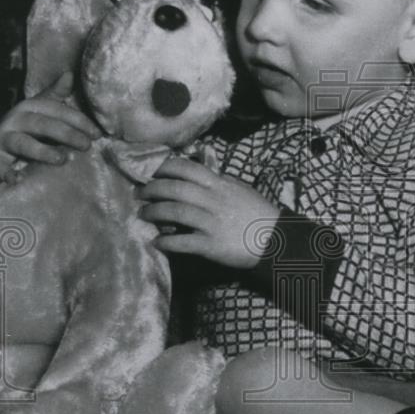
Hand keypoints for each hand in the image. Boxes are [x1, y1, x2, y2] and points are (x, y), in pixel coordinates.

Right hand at [0, 71, 100, 181]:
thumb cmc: (27, 124)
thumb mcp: (41, 108)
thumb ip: (56, 94)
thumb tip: (69, 74)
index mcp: (31, 107)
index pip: (57, 111)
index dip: (78, 121)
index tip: (96, 134)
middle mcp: (17, 119)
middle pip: (42, 124)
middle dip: (65, 134)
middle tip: (86, 146)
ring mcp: (3, 137)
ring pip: (23, 143)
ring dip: (41, 151)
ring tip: (60, 160)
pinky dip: (5, 172)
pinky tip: (15, 179)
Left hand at [137, 156, 280, 267]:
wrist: (275, 240)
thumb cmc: (258, 213)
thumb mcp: (240, 189)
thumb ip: (219, 180)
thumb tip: (202, 170)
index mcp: (219, 185)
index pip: (187, 169)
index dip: (165, 168)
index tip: (151, 171)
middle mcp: (212, 201)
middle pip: (175, 189)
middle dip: (152, 189)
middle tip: (139, 193)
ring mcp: (211, 223)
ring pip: (174, 213)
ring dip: (154, 212)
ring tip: (142, 214)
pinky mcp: (211, 245)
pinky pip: (183, 242)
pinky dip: (167, 242)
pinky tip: (157, 242)